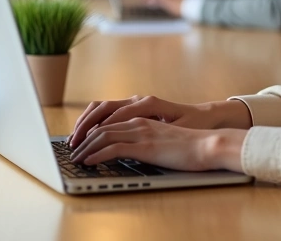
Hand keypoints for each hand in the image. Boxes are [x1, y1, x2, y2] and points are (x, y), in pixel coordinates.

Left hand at [71, 119, 246, 171]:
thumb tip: (131, 150)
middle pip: (100, 125)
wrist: (208, 144)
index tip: (80, 141)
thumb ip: (145, 139)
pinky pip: (113, 148)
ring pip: (102, 135)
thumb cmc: (190, 145)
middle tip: (71, 150)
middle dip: (82, 137)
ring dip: (85, 147)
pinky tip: (89, 162)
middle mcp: (138, 121)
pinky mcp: (145, 146)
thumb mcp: (162, 138)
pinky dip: (97, 155)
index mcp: (142, 117)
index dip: (90, 129)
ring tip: (75, 158)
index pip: (108, 119)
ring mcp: (141, 132)